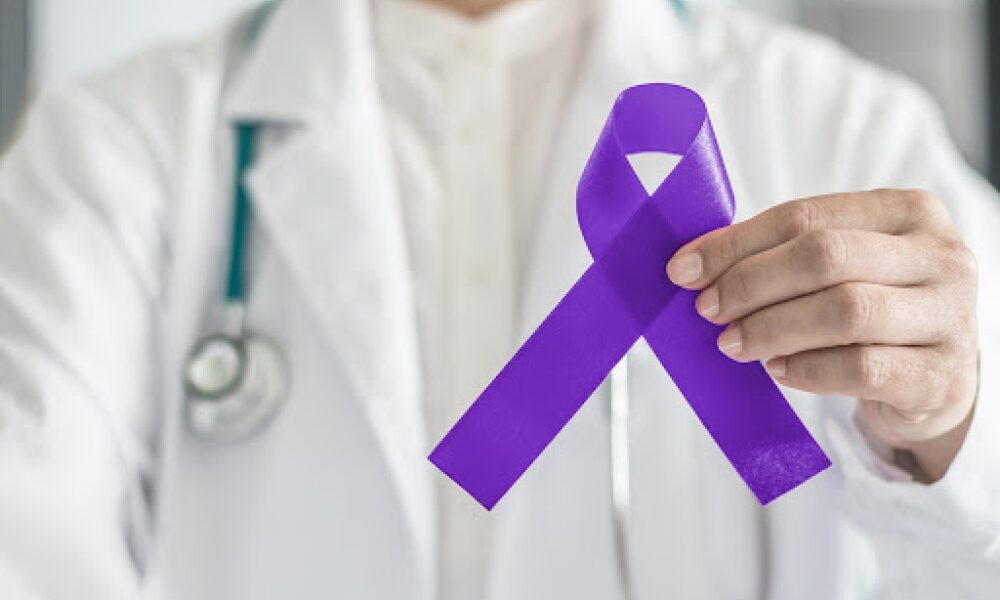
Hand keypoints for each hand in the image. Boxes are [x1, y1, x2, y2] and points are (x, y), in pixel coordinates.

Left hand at [666, 190, 978, 480]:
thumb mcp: (840, 268)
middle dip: (751, 284)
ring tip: (734, 343)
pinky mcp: (940, 376)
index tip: (684, 269)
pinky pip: (862, 368)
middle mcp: (939, 256)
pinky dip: (808, 370)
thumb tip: (694, 262)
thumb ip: (779, 254)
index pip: (806, 217)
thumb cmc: (874, 308)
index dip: (736, 244)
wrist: (936, 379)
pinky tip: (778, 371)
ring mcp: (949, 316)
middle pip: (826, 257)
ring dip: (773, 328)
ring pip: (846, 312)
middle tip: (708, 310)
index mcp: (907, 211)